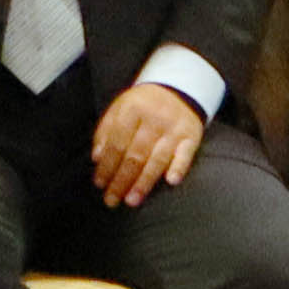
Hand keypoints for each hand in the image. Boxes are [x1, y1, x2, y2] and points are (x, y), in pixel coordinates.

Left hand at [88, 80, 204, 205]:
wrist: (178, 89)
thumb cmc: (143, 104)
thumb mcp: (120, 108)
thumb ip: (106, 131)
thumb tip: (96, 158)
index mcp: (132, 109)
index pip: (117, 143)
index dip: (107, 165)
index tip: (100, 184)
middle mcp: (153, 118)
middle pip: (135, 154)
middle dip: (122, 180)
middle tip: (112, 199)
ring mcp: (174, 128)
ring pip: (157, 159)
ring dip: (144, 182)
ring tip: (132, 200)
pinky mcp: (192, 135)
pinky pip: (186, 154)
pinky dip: (179, 167)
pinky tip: (171, 181)